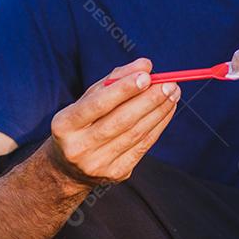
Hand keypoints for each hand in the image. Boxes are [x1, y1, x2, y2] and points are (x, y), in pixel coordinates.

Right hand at [46, 58, 179, 187]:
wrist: (69, 169)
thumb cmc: (83, 122)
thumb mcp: (89, 99)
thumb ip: (115, 79)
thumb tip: (145, 65)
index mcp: (64, 124)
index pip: (97, 104)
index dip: (124, 89)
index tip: (146, 76)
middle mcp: (78, 147)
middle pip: (121, 120)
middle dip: (149, 100)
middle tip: (169, 84)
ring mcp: (97, 164)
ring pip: (136, 133)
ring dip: (159, 111)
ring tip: (173, 93)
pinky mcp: (115, 173)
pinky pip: (143, 146)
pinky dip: (159, 125)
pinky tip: (168, 110)